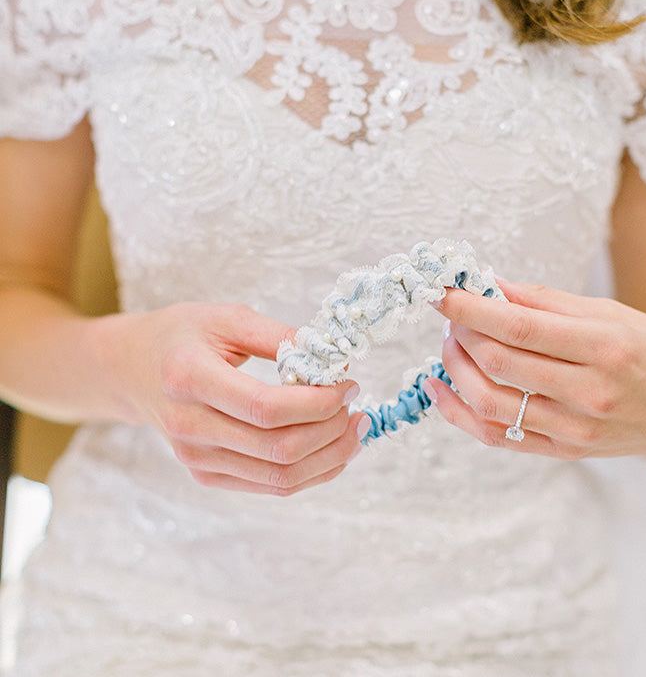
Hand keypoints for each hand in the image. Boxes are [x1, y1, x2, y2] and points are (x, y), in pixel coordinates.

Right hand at [110, 302, 366, 494]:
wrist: (131, 369)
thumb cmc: (181, 335)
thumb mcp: (226, 317)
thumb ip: (278, 336)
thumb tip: (333, 359)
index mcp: (190, 379)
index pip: (265, 408)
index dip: (316, 402)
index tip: (347, 382)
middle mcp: (189, 426)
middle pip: (278, 448)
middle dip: (331, 429)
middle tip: (357, 404)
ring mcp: (196, 458)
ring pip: (279, 476)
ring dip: (329, 456)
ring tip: (356, 427)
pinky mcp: (207, 475)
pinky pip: (269, 485)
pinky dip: (311, 472)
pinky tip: (333, 448)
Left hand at [426, 281, 645, 460]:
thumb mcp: (606, 311)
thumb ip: (542, 300)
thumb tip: (486, 284)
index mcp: (604, 346)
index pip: (517, 327)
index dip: (469, 307)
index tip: (439, 290)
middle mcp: (590, 393)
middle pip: (498, 362)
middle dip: (460, 330)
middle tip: (452, 311)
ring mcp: (576, 429)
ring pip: (490, 402)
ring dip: (455, 367)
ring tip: (452, 342)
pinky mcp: (566, 451)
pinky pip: (498, 436)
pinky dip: (459, 412)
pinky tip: (441, 387)